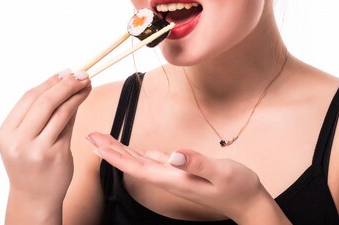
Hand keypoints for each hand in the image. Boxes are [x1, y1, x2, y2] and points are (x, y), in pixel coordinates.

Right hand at [0, 71, 91, 207]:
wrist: (34, 198)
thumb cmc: (30, 163)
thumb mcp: (25, 138)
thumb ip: (41, 112)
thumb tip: (64, 80)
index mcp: (6, 133)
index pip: (29, 98)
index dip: (49, 82)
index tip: (65, 72)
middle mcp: (20, 141)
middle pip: (45, 102)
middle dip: (65, 84)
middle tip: (81, 73)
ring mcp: (38, 150)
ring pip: (60, 112)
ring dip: (76, 94)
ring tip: (87, 83)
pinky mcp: (57, 156)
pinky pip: (69, 126)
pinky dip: (77, 109)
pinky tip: (82, 100)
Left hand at [87, 132, 280, 222]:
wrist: (248, 203)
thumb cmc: (237, 188)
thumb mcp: (221, 173)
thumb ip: (197, 163)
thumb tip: (173, 154)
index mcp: (173, 178)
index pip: (136, 166)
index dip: (114, 155)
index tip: (95, 144)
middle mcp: (169, 178)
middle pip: (132, 163)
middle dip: (110, 150)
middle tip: (90, 135)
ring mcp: (174, 176)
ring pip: (140, 161)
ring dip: (120, 151)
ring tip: (103, 140)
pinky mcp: (181, 172)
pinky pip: (154, 161)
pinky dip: (139, 152)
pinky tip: (133, 150)